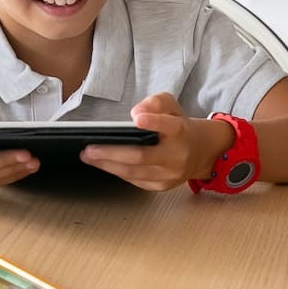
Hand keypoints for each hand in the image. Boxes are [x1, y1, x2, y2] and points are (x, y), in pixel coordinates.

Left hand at [80, 93, 223, 190]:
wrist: (198, 152)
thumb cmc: (179, 126)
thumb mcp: (171, 106)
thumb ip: (155, 103)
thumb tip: (136, 113)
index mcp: (181, 132)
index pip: (169, 126)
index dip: (153, 122)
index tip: (136, 118)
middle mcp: (177, 155)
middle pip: (141, 156)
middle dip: (112, 153)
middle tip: (90, 148)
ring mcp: (169, 174)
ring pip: (134, 172)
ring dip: (107, 165)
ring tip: (88, 156)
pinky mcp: (160, 185)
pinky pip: (134, 180)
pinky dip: (116, 171)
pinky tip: (102, 164)